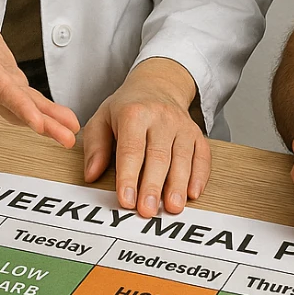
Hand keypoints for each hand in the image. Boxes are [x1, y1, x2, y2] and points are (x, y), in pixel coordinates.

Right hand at [0, 0, 78, 146]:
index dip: (18, 105)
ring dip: (45, 122)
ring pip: (18, 107)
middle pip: (11, 105)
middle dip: (40, 123)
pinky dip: (42, 111)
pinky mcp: (1, 79)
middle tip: (66, 139)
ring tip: (69, 134)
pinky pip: (22, 99)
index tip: (37, 123)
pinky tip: (60, 119)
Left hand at [81, 58, 210, 216]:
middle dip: (153, 186)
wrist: (158, 84)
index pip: (131, 149)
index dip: (129, 176)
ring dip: (178, 185)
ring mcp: (182, 126)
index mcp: (134, 113)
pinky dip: (199, 175)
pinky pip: (202, 155)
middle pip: (158, 156)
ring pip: (182, 158)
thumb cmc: (128, 107)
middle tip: (147, 210)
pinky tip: (193, 193)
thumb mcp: (102, 118)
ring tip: (172, 207)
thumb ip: (95, 147)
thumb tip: (91, 175)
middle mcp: (161, 117)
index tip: (126, 199)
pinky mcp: (197, 133)